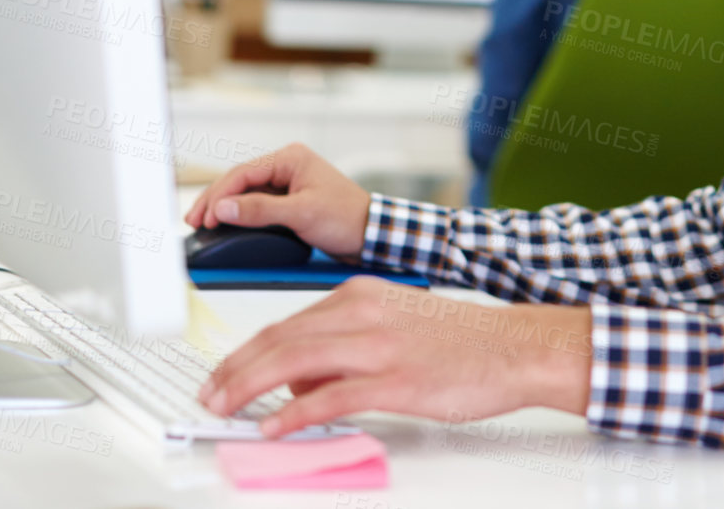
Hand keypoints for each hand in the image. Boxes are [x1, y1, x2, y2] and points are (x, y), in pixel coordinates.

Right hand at [184, 143, 371, 258]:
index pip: (243, 173)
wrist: (372, 235)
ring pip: (245, 193)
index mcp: (290, 158)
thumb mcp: (301, 214)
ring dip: (225, 208)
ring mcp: (287, 184)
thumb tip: (224, 207)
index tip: (205, 217)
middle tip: (194, 222)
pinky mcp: (289, 201)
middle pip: (239, 181)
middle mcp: (287, 166)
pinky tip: (226, 224)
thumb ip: (260, 210)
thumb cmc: (346, 217)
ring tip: (203, 224)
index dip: (220, 195)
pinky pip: (256, 204)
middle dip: (215, 201)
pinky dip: (239, 214)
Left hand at [199, 276, 592, 435]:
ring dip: (250, 388)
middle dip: (235, 370)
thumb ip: (346, 342)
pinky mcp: (395, 381)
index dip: (246, 351)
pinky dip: (293, 413)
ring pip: (293, 362)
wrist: (513, 346)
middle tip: (209, 395)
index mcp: (360, 296)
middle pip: (279, 339)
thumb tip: (301, 380)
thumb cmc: (460, 340)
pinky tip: (274, 427)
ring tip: (225, 410)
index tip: (223, 372)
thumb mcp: (394, 322)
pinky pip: (330, 397)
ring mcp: (378, 348)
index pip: (285, 322)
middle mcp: (363, 314)